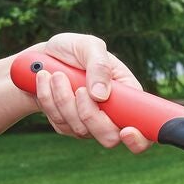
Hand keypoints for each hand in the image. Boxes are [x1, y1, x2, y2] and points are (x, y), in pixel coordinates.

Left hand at [30, 33, 151, 153]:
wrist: (39, 60)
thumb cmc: (71, 49)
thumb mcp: (88, 46)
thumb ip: (99, 66)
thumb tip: (101, 96)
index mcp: (126, 95)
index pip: (143, 127)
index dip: (139, 138)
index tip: (126, 130)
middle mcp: (111, 115)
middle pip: (109, 137)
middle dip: (89, 114)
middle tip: (78, 88)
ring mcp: (88, 124)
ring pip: (80, 130)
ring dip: (63, 100)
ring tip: (55, 74)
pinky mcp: (67, 126)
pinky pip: (60, 125)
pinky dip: (49, 100)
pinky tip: (45, 81)